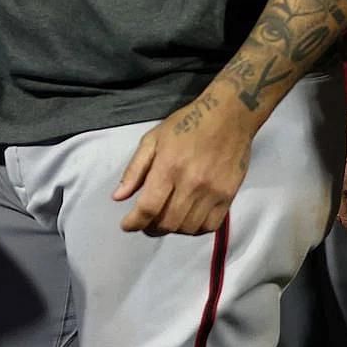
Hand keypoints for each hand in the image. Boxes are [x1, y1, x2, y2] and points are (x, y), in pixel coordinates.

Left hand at [113, 93, 256, 235]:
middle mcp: (191, 183)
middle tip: (146, 222)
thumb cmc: (187, 125)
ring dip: (172, 229)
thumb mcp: (153, 140)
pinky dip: (194, 229)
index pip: (148, 207)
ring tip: (165, 219)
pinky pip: (209, 226)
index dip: (134, 222)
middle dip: (151, 228)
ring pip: (187, 228)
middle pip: (168, 223)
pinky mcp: (228, 196)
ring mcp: (213, 192)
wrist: (229, 117)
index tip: (126, 225)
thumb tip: (118, 197)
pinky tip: (187, 219)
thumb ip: (134, 170)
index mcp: (169, 167)